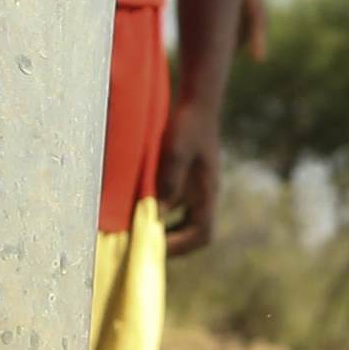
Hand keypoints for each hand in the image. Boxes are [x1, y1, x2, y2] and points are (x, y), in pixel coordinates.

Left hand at [153, 98, 226, 253]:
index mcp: (208, 192)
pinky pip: (179, 206)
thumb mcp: (176, 151)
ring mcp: (199, 188)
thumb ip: (168, 181)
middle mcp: (206, 194)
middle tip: (144, 243)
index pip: (203, 234)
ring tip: (141, 229)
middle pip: (196, 232)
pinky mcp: (190, 179)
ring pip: (187, 221)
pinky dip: (164, 212)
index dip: (180, 246)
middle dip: (172, 242)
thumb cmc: (188, 125)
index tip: (155, 246)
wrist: (199, 103)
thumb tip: (157, 213)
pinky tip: (144, 206)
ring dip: (167, 229)